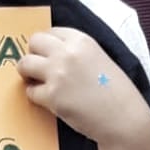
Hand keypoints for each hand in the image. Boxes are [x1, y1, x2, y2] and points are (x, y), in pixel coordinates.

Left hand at [17, 28, 149, 145]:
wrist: (124, 119)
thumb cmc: (118, 93)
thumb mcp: (102, 60)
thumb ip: (79, 53)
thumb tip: (56, 55)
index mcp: (82, 41)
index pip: (52, 31)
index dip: (48, 44)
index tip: (49, 54)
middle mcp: (67, 52)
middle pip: (34, 42)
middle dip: (34, 54)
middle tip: (40, 68)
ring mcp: (58, 73)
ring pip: (24, 64)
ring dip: (28, 73)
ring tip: (38, 82)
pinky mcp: (52, 96)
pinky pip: (30, 91)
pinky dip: (36, 96)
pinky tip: (49, 101)